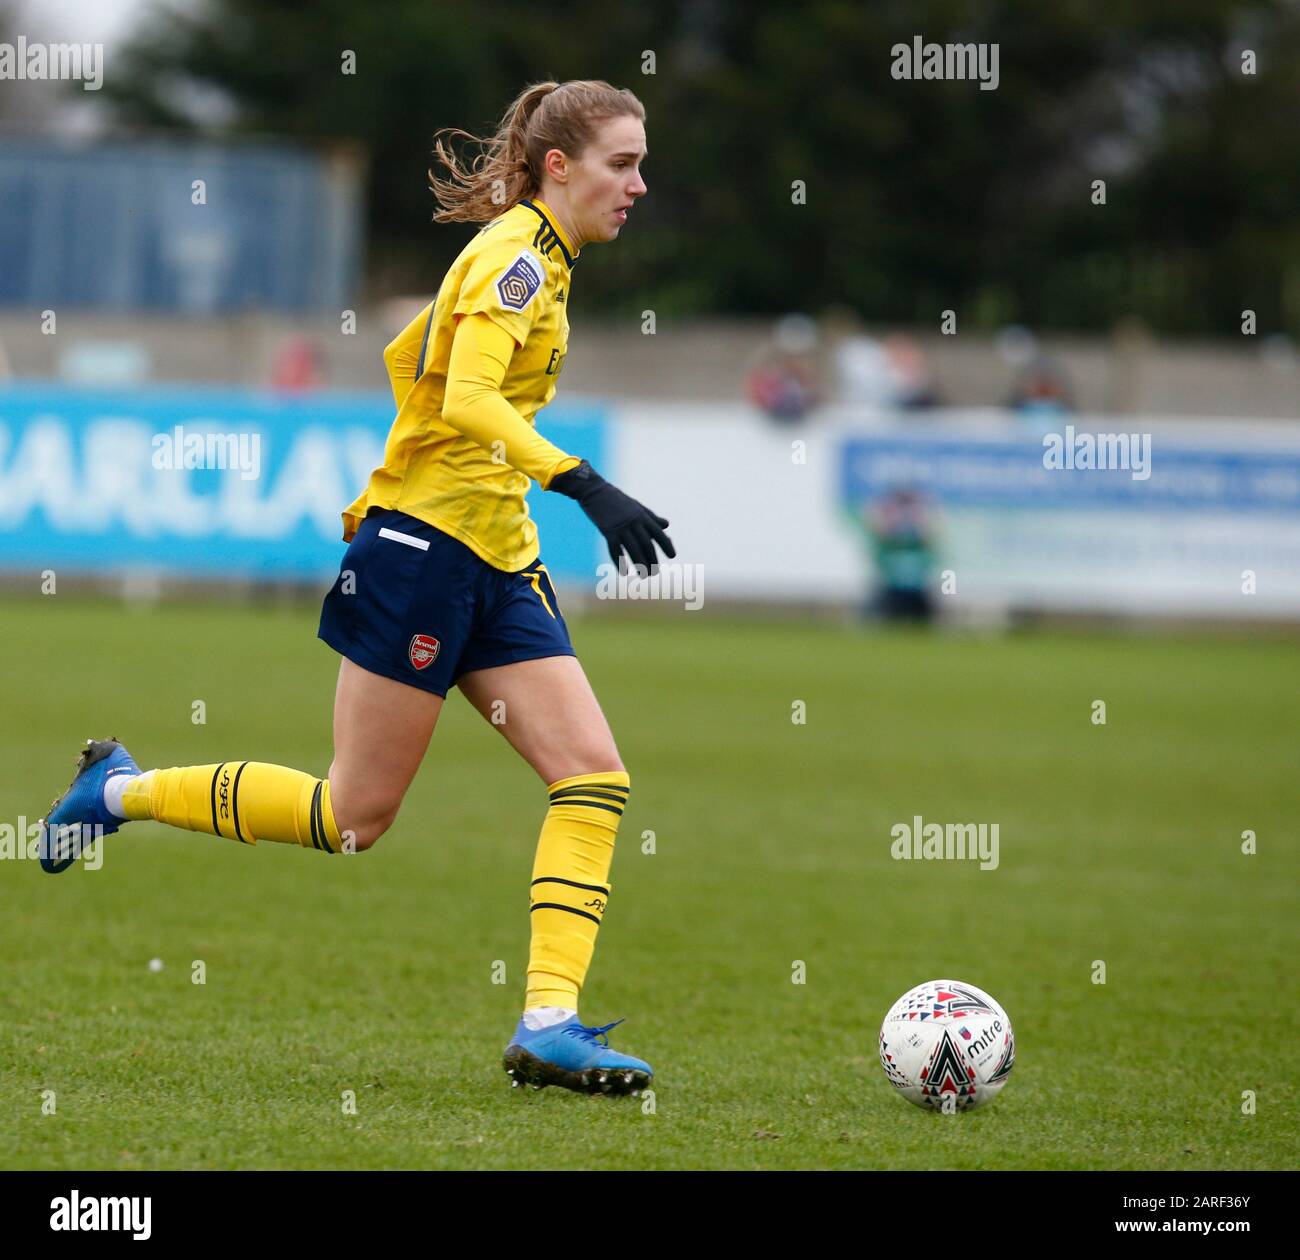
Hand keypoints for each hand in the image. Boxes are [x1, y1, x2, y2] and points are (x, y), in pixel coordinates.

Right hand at [548, 460, 674, 572]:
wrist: (594, 491)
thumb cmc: (616, 499)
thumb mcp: (637, 506)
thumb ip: (651, 517)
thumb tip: (666, 525)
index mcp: (642, 515)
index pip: (658, 532)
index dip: (666, 544)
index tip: (672, 555)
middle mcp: (633, 522)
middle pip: (647, 544)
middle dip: (652, 560)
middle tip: (654, 573)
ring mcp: (620, 527)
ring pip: (633, 549)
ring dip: (640, 564)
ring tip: (644, 576)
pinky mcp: (607, 531)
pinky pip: (615, 550)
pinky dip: (620, 562)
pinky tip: (624, 573)